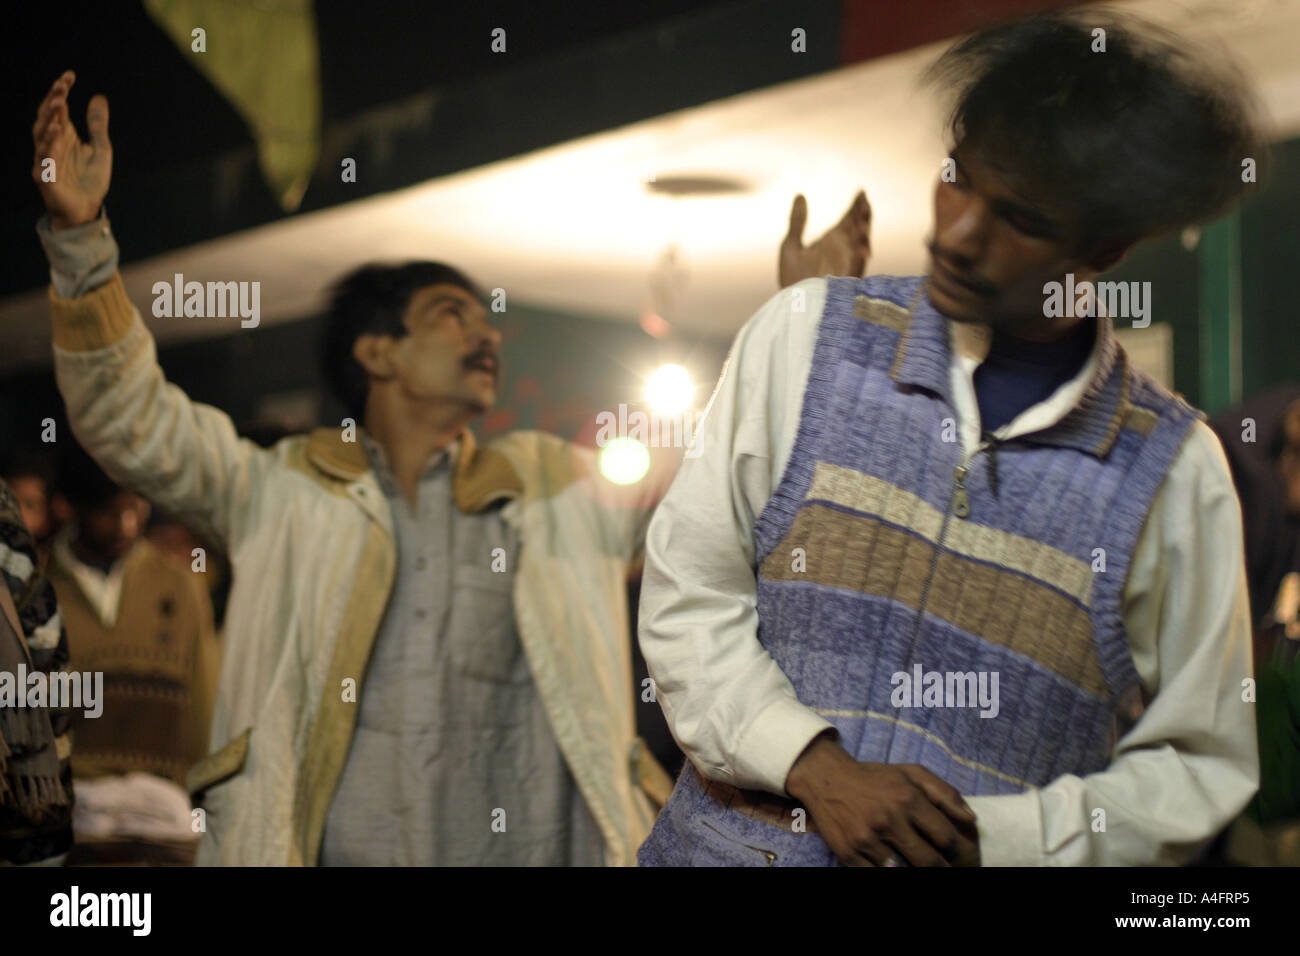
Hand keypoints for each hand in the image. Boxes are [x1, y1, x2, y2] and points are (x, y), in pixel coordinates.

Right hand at [32, 70, 111, 230]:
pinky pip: (45, 158)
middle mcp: (51, 144)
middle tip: (62, 85)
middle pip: (46, 117)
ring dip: (49, 118)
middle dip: (53, 100)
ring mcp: (45, 160)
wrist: (86, 210)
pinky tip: (57, 130)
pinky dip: (50, 143)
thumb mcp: (101, 149)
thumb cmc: (90, 181)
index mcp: (63, 136)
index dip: (60, 91)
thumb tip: (98, 96)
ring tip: (59, 102)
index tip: (70, 75)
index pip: (57, 108)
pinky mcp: (46, 177)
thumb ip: (97, 125)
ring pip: (42, 134)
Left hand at [778, 190, 871, 287]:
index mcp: (832, 241)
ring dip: (863, 234)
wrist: (793, 308)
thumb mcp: (791, 246)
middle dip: (863, 217)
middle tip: (864, 203)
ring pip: (861, 245)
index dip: (857, 206)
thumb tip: (800, 195)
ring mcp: (846, 265)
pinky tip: (862, 249)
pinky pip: (857, 268)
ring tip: (862, 222)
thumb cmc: (793, 280)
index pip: (849, 219)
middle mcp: (842, 251)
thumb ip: (797, 221)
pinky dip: (860, 258)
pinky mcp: (846, 281)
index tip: (861, 192)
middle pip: (858, 229)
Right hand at [785, 734, 979, 866]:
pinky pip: (877, 877)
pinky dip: (891, 874)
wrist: (825, 779)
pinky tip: (896, 867)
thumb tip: (971, 819)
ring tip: (918, 865)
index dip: (958, 852)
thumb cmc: (874, 777)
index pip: (946, 837)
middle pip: (930, 862)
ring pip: (905, 873)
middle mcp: (888, 820)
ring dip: (916, 872)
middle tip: (943, 867)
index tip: (959, 857)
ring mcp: (867, 840)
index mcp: (907, 799)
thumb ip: (944, 793)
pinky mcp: (849, 854)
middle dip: (942, 869)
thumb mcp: (910, 773)